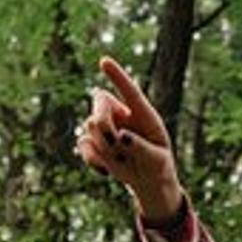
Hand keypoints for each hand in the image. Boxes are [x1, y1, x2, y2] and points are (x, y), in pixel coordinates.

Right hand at [75, 56, 182, 221]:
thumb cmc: (157, 166)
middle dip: (102, 119)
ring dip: (104, 146)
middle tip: (113, 140)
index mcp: (142, 113)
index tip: (104, 61)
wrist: (148, 181)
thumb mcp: (157, 161)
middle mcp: (121, 114)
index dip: (117, 76)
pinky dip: (93, 159)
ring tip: (122, 162)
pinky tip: (106, 171)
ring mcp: (105, 128)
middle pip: (100, 101)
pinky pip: (83, 144)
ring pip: (91, 125)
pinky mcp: (93, 143)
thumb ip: (142, 148)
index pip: (129, 91)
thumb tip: (122, 137)